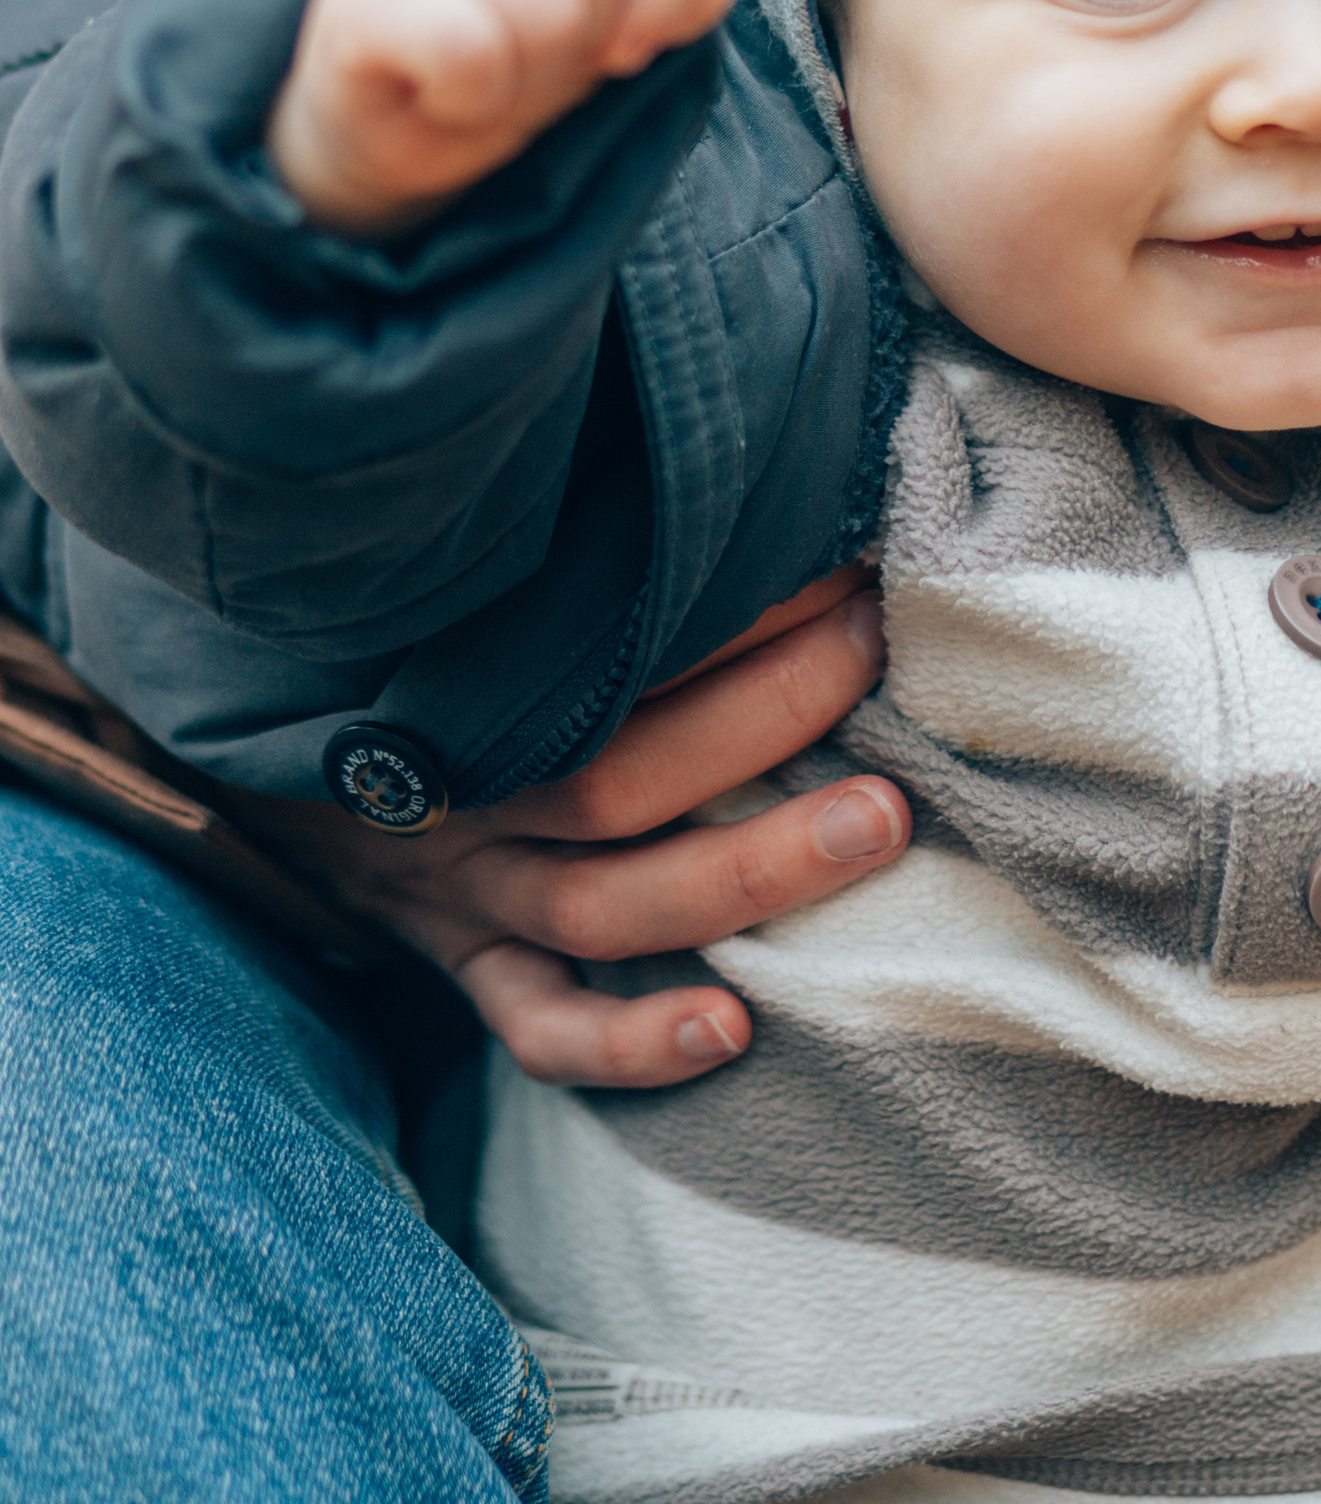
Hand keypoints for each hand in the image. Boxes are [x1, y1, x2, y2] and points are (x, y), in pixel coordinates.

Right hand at [238, 574, 907, 1086]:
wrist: (261, 766)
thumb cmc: (400, 656)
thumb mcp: (450, 590)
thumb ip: (555, 552)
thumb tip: (717, 461)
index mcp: (462, 686)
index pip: (604, 646)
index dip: (731, 608)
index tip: (839, 556)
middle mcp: (467, 797)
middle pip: (622, 770)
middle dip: (768, 708)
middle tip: (876, 647)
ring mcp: (467, 895)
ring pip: (608, 901)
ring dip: (751, 869)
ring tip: (876, 821)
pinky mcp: (470, 970)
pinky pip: (542, 1030)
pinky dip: (630, 1043)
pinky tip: (730, 1031)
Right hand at [268, 0, 736, 235]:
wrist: (384, 128)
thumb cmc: (504, 58)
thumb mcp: (608, 17)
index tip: (619, 40)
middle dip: (589, 33)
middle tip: (537, 56)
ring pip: (544, 7)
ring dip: (531, 76)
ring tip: (488, 76)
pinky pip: (470, 51)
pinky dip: (474, 98)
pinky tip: (444, 92)